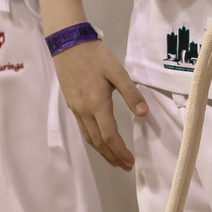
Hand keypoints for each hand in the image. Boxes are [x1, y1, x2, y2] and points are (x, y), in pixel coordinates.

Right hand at [54, 38, 145, 171]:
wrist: (67, 45)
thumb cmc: (94, 56)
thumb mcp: (117, 71)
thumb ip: (131, 93)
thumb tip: (144, 114)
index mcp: (97, 104)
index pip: (109, 136)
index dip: (120, 151)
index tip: (130, 161)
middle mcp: (84, 111)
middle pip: (98, 142)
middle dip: (112, 157)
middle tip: (125, 167)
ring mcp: (76, 109)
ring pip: (89, 138)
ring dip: (102, 152)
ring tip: (114, 161)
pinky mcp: (72, 105)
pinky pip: (83, 129)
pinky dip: (93, 141)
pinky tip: (99, 142)